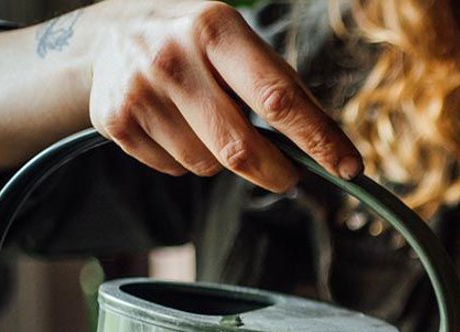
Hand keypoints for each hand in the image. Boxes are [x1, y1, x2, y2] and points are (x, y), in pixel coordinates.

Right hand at [80, 0, 360, 191]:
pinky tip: (179, 128)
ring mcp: (139, 90)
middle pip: (241, 148)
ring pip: (209, 165)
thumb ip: (283, 89)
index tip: (349, 167)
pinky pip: (176, 170)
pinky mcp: (114, 120)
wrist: (110, 33)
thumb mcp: (241, 44)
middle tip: (290, 175)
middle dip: (277, 172)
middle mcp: (172, 55)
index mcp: (215, 28)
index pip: (279, 98)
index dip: (319, 139)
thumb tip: (331, 147)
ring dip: (225, 160)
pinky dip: (189, 160)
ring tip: (212, 125)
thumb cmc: (200, 45)